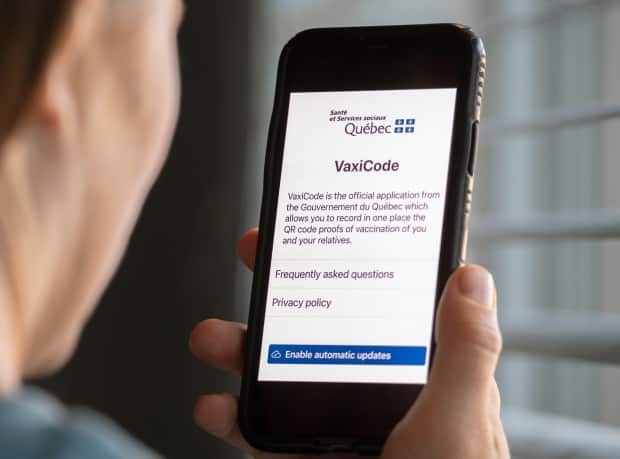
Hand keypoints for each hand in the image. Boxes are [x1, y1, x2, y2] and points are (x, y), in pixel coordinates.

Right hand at [189, 228, 509, 458]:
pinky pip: (262, 430)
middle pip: (323, 321)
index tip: (325, 225)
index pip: (385, 294)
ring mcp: (339, 422)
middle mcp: (376, 385)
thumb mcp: (460, 419)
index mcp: (418, 365)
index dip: (355, 255)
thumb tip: (471, 274)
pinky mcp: (308, 456)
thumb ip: (465, 352)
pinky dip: (231, 417)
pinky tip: (213, 406)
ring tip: (213, 337)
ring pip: (282, 371)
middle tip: (256, 255)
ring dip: (242, 349)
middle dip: (283, 287)